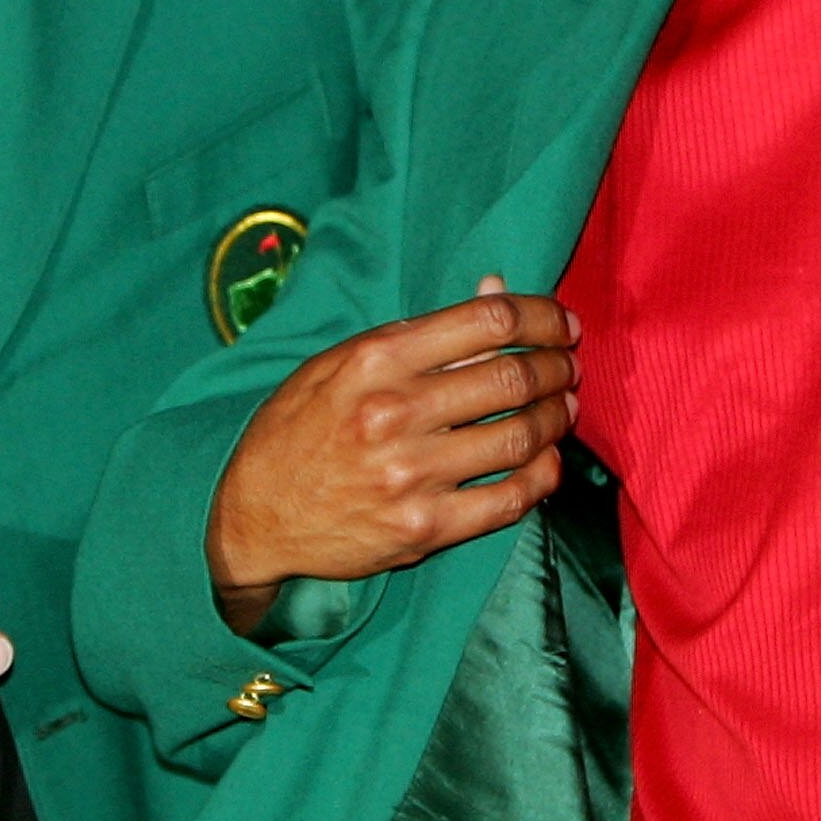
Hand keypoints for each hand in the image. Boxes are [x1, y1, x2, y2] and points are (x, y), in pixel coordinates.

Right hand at [208, 278, 578, 632]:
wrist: (252, 516)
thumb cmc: (297, 429)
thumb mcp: (342, 362)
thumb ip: (422, 334)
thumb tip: (496, 291)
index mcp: (376, 360)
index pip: (487, 321)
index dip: (541, 317)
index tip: (561, 323)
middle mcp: (396, 413)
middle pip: (513, 378)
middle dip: (557, 366)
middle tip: (569, 365)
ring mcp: (412, 474)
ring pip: (520, 437)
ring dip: (557, 417)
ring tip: (565, 407)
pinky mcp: (425, 528)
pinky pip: (510, 499)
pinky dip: (543, 475)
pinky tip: (548, 460)